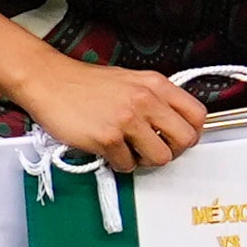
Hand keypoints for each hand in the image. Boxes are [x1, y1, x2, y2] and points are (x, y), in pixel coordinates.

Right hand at [14, 58, 212, 172]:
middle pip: (185, 140)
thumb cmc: (85, 84)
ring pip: (160, 158)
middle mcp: (146, 100)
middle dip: (172, 151)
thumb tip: (173, 124)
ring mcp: (127, 120)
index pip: (197, 114)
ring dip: (145, 160)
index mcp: (155, 85)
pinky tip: (107, 149)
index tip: (178, 138)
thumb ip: (154, 99)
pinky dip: (118, 163)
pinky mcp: (108, 138)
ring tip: (129, 150)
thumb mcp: (130, 81)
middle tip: (154, 149)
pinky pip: (127, 165)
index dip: (192, 132)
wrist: (49, 81)